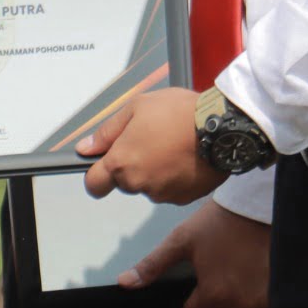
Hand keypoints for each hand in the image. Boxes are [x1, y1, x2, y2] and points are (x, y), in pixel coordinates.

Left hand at [79, 88, 224, 204]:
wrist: (221, 127)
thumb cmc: (179, 113)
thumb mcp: (136, 108)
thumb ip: (107, 132)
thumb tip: (86, 148)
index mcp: (122, 162)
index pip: (94, 185)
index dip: (96, 176)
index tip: (102, 167)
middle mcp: (139, 184)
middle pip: (125, 182)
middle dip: (132, 165)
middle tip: (149, 140)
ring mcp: (162, 194)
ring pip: (149, 186)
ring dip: (154, 171)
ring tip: (172, 145)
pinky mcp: (183, 199)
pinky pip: (170, 190)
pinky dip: (174, 178)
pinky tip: (184, 157)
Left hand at [123, 201, 269, 307]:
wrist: (262, 205)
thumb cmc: (221, 221)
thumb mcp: (182, 239)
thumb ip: (153, 264)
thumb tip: (124, 284)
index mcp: (213, 297)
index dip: (193, 297)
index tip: (200, 276)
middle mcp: (239, 307)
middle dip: (214, 296)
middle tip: (219, 265)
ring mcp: (262, 304)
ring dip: (235, 295)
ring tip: (237, 264)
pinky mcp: (277, 296)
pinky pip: (260, 305)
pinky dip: (255, 292)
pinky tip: (253, 269)